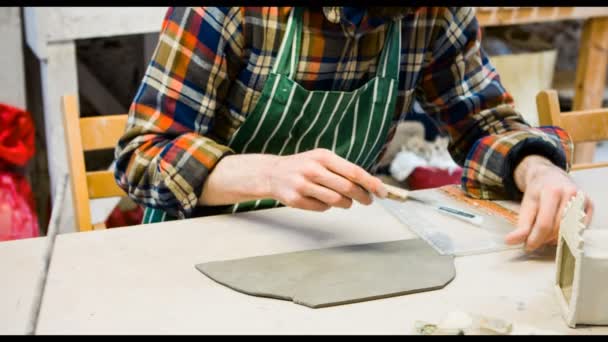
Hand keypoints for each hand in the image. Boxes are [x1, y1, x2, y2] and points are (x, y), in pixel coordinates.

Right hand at [199, 148, 387, 210]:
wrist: (272, 173)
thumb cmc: (303, 166)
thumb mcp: (322, 159)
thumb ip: (343, 169)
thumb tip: (370, 185)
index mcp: (322, 156)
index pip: (354, 172)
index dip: (371, 183)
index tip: (383, 192)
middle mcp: (312, 169)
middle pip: (348, 188)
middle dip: (363, 197)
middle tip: (368, 200)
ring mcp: (303, 185)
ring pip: (336, 201)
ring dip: (346, 204)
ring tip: (344, 200)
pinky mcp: (296, 200)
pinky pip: (322, 208)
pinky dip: (327, 206)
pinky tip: (320, 199)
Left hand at [505, 155, 593, 251]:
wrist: (550, 176)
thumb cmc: (537, 192)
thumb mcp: (526, 206)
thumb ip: (521, 225)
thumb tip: (510, 241)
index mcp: (551, 191)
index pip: (544, 223)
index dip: (535, 238)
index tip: (528, 246)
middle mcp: (569, 193)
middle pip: (558, 228)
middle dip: (545, 239)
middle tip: (536, 239)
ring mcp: (582, 199)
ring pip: (570, 230)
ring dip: (556, 238)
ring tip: (546, 235)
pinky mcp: (590, 204)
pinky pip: (580, 228)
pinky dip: (569, 234)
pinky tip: (559, 231)